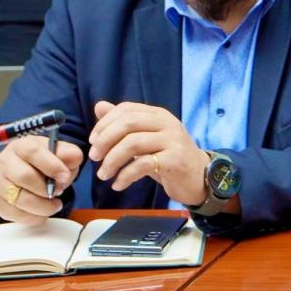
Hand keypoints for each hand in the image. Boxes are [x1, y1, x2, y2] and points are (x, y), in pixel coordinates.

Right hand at [0, 135, 82, 224]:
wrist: (29, 171)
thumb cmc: (46, 162)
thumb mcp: (61, 153)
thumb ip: (69, 154)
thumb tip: (73, 158)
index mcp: (22, 146)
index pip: (33, 152)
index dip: (52, 166)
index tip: (65, 177)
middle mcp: (4, 162)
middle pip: (24, 177)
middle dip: (46, 189)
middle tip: (59, 192)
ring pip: (18, 199)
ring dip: (42, 206)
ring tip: (55, 205)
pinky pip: (13, 213)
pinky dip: (33, 217)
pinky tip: (43, 212)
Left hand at [88, 100, 209, 206]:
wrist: (198, 177)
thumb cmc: (169, 157)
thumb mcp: (146, 138)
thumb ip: (124, 123)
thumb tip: (100, 106)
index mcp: (159, 114)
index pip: (126, 109)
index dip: (104, 124)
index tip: (92, 142)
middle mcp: (167, 123)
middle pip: (128, 123)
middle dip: (105, 140)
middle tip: (94, 158)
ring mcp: (173, 140)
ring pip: (133, 143)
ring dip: (112, 161)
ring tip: (103, 175)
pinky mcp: (175, 159)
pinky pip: (142, 164)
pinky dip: (125, 176)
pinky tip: (118, 184)